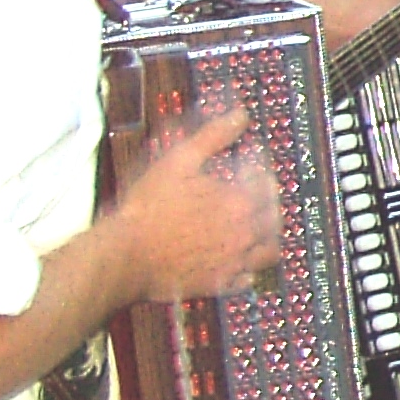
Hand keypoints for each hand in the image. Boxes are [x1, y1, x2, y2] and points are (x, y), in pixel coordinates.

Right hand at [114, 109, 282, 302]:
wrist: (126, 255)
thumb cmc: (149, 206)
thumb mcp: (179, 160)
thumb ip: (214, 136)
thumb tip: (241, 115)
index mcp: (241, 203)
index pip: (267, 183)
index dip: (261, 172)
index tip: (251, 168)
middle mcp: (246, 234)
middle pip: (274, 217)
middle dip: (268, 203)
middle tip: (256, 196)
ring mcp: (235, 262)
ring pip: (269, 251)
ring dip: (267, 237)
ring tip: (255, 228)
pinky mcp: (220, 284)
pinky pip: (248, 279)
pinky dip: (249, 269)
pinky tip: (239, 260)